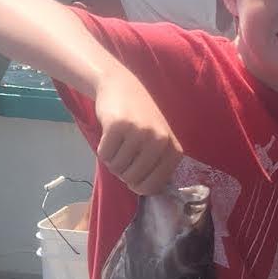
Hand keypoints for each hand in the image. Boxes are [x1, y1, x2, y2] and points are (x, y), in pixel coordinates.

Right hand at [93, 70, 181, 193]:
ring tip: (118, 142)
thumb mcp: (159, 141)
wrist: (122, 86)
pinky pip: (105, 155)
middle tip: (123, 155)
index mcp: (174, 150)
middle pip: (132, 179)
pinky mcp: (118, 126)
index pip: (154, 186)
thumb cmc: (141, 119)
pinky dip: (103, 150)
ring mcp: (140, 133)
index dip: (138, 185)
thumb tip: (145, 192)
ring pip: (117, 168)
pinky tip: (109, 136)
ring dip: (112, 160)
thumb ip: (157, 165)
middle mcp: (160, 141)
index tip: (133, 175)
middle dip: (122, 173)